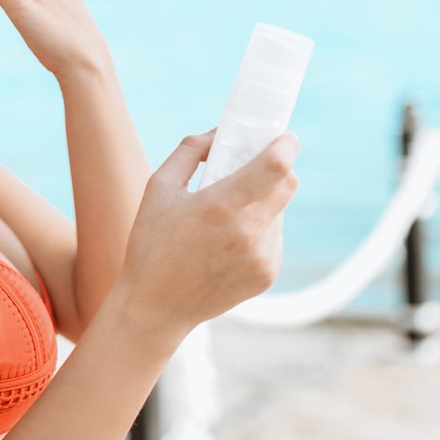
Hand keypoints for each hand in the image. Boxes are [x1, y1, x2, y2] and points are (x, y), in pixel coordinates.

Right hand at [119, 128, 300, 332]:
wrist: (156, 306)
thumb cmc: (152, 243)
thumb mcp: (159, 187)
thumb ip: (190, 150)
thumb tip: (219, 133)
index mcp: (220, 206)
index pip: (275, 166)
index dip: (286, 144)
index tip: (284, 136)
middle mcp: (248, 232)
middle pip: (288, 184)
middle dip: (278, 167)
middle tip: (257, 164)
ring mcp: (261, 256)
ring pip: (279, 211)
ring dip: (263, 201)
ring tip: (227, 215)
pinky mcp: (267, 274)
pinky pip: (274, 237)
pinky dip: (259, 230)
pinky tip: (229, 242)